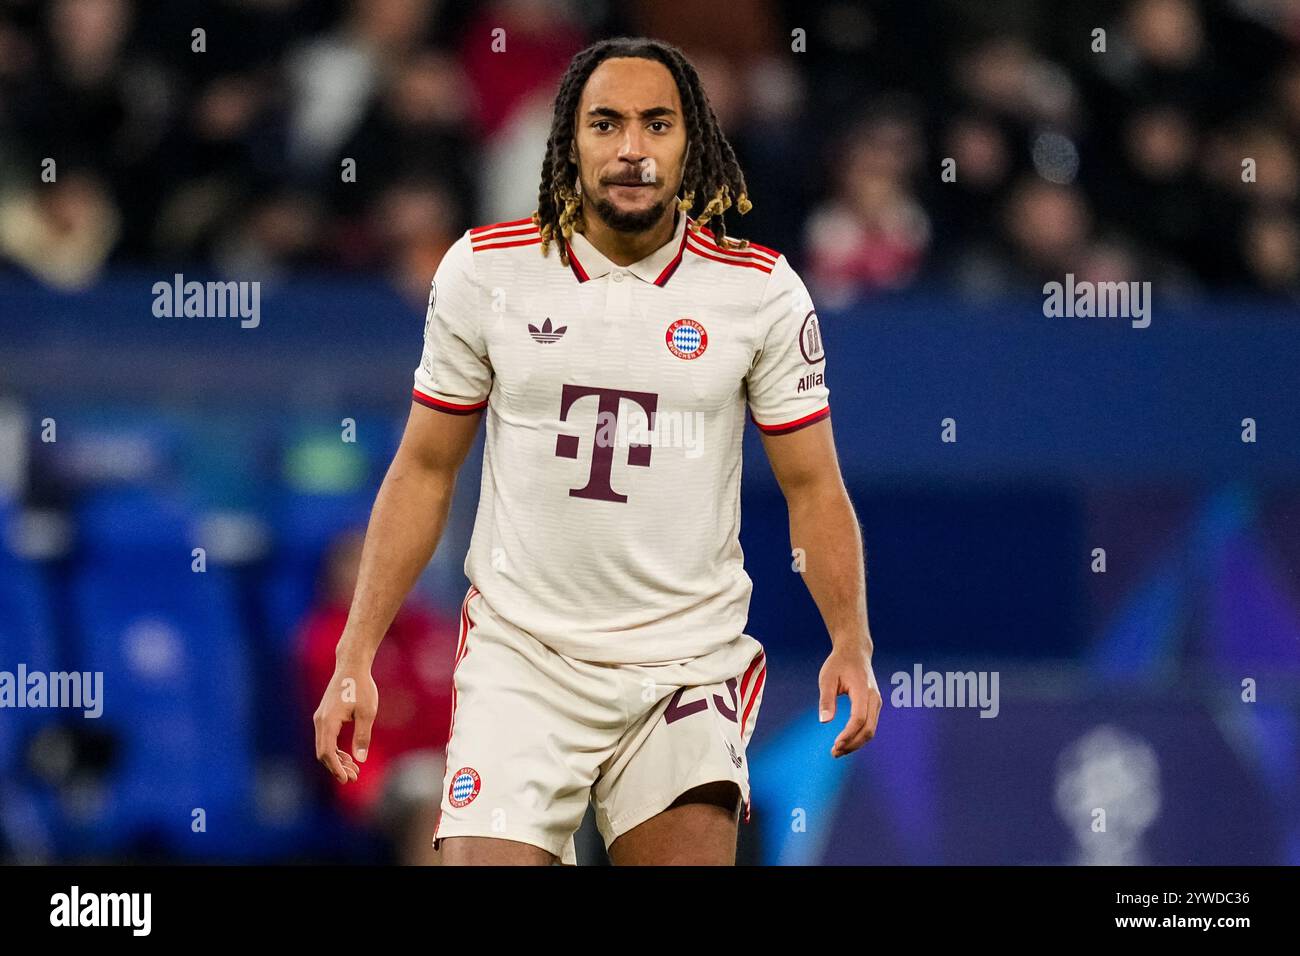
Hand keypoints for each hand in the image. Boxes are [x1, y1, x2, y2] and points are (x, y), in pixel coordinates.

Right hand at [313, 660, 378, 782]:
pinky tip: (348, 756)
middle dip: (337, 767)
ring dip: (337, 759)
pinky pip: (326, 738)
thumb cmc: (361, 687)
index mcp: (328, 721)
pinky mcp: (325, 716)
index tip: (347, 779)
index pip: (327, 752)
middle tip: (354, 778)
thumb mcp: (367, 712)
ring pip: (324, 746)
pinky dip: (335, 749)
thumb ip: (362, 736)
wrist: (352, 666)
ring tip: (354, 769)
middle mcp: (320, 721)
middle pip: (323, 752)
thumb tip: (360, 759)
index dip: (336, 768)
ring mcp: (321, 718)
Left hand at [818, 641, 881, 757]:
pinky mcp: (874, 706)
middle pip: (868, 729)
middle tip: (834, 753)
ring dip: (856, 743)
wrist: (855, 652)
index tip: (835, 744)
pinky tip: (845, 742)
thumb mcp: (827, 678)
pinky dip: (858, 737)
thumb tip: (824, 721)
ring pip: (871, 730)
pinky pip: (870, 726)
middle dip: (852, 744)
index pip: (859, 718)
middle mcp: (874, 698)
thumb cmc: (839, 664)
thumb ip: (826, 699)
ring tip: (837, 751)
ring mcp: (877, 702)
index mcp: (863, 690)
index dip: (848, 734)